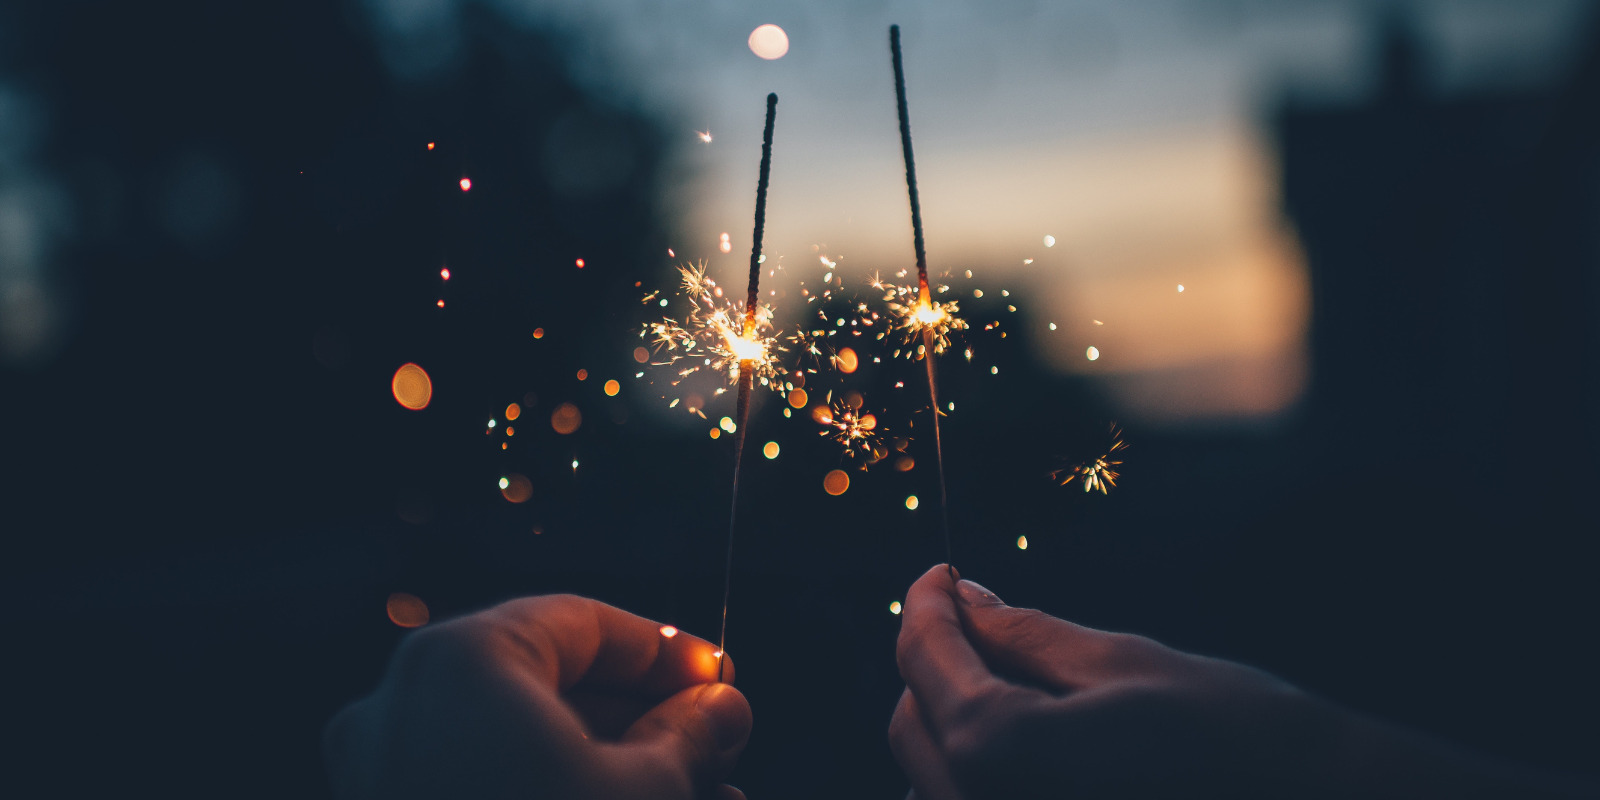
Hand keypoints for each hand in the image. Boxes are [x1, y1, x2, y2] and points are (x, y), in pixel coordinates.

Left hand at [324, 595, 750, 799]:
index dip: (665, 651)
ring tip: (698, 798)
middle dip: (644, 719)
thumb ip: (688, 734)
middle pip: (550, 685)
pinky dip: (553, 793)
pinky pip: (486, 785)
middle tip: (715, 747)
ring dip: (611, 766)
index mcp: (462, 661)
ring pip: (521, 743)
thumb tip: (721, 707)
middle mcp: (405, 704)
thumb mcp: (643, 793)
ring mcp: (385, 772)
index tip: (721, 680)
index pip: (582, 624)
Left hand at [889, 565, 1595, 799]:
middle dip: (936, 661)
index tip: (940, 575)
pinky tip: (1036, 734)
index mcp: (998, 753)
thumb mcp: (1121, 665)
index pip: (925, 662)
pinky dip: (985, 768)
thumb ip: (1023, 636)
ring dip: (957, 717)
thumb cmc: (1234, 736)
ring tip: (1012, 672)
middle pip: (914, 723)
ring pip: (935, 774)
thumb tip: (963, 598)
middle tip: (977, 612)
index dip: (925, 606)